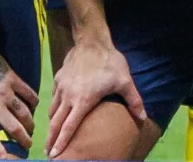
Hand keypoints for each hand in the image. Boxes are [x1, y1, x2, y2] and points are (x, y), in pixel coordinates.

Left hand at [0, 45, 38, 159]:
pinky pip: (28, 93)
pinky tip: (34, 108)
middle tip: (27, 146)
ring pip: (24, 112)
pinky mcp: (13, 79)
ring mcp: (5, 91)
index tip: (4, 160)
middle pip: (13, 127)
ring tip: (31, 130)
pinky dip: (34, 103)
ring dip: (30, 124)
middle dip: (23, 139)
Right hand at [46, 38, 143, 156]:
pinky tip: (56, 112)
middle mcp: (68, 96)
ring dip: (51, 125)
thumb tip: (143, 117)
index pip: (69, 127)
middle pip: (55, 123)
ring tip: (51, 136)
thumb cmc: (110, 62)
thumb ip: (133, 101)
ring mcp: (61, 87)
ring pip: (52, 111)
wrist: (92, 41)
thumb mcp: (125, 81)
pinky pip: (53, 98)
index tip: (55, 154)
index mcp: (83, 101)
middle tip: (49, 153)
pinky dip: (53, 108)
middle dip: (51, 140)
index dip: (61, 142)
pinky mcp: (58, 79)